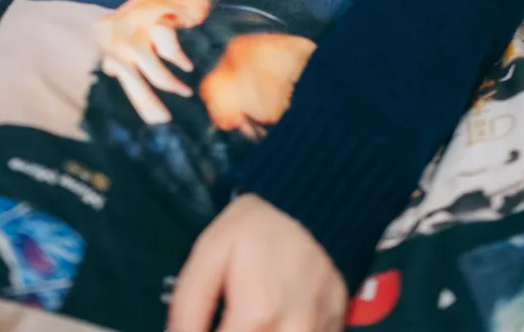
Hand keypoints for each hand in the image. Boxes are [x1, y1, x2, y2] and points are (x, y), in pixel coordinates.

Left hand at [95, 0, 212, 123]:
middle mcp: (117, 33)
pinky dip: (179, 60)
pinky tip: (188, 66)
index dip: (139, 100)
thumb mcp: (132, 30)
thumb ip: (123, 52)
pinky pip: (169, 49)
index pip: (121, 77)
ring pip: (150, 67)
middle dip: (148, 101)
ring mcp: (137, 25)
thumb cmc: (155, 10)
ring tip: (185, 92)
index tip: (154, 119)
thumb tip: (110, 70)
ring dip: (170, 83)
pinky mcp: (159, 17)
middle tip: (164, 120)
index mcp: (107, 39)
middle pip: (131, 77)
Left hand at [169, 195, 346, 331]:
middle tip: (229, 319)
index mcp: (258, 312)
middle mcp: (294, 330)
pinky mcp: (335, 329)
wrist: (313, 203)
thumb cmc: (259, 226)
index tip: (203, 329)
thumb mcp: (210, 251)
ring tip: (251, 318)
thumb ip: (189, 305)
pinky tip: (273, 321)